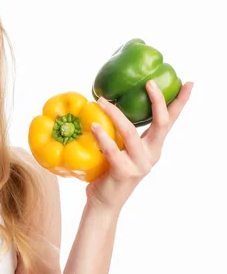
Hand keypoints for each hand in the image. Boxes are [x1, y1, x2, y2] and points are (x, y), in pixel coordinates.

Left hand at [86, 79, 193, 212]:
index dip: (179, 103)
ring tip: (101, 101)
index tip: (189, 84)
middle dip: (158, 102)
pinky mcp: (124, 172)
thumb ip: (120, 131)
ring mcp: (139, 164)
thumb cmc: (109, 170)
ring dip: (116, 114)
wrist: (104, 202)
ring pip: (131, 133)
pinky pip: (113, 150)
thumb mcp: (120, 147)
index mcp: (152, 146)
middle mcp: (151, 154)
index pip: (169, 121)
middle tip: (150, 83)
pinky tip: (94, 125)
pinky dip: (103, 136)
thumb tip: (105, 100)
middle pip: (161, 124)